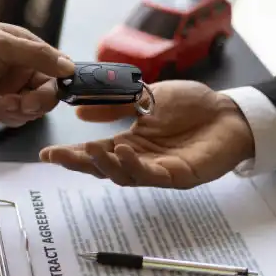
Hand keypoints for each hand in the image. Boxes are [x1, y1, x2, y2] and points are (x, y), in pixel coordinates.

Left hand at [0, 21, 73, 126]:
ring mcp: (9, 90)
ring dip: (23, 109)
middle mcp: (21, 71)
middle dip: (41, 100)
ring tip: (3, 102)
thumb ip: (38, 55)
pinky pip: (15, 118)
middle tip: (28, 102)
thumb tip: (69, 67)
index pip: (57, 69)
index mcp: (26, 50)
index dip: (63, 81)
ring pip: (34, 110)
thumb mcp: (2, 44)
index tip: (62, 89)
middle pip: (49, 93)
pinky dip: (9, 115)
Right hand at [39, 80, 254, 188]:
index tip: (46, 154)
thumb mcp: (146, 99)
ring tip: (91, 148)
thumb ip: (115, 106)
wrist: (229, 110)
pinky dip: (135, 164)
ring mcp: (159, 170)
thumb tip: (79, 111)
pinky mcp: (179, 175)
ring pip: (124, 176)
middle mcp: (141, 160)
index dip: (71, 154)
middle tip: (58, 157)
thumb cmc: (192, 105)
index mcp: (131, 143)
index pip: (95, 153)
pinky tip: (124, 150)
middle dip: (79, 164)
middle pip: (104, 168)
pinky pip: (152, 175)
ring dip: (105, 164)